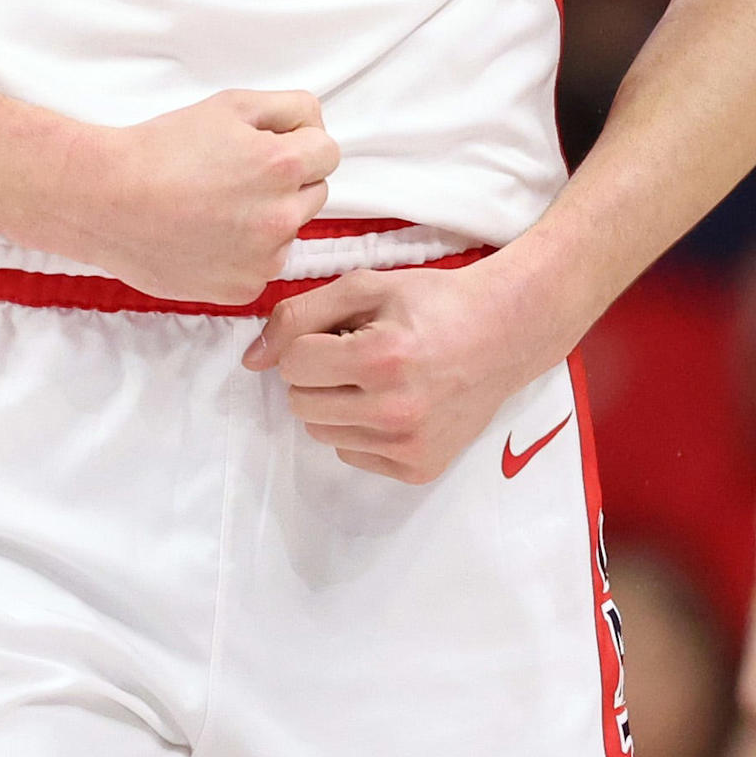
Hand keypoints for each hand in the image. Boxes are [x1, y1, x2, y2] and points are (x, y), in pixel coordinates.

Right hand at [37, 90, 335, 303]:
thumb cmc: (160, 149)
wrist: (104, 201)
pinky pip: (263, 265)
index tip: (267, 146)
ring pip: (289, 230)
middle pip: (314, 192)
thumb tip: (315, 126)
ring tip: (215, 207)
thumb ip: (288, 109)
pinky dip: (244, 252)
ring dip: (267, 217)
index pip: (328, 151)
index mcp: (282, 165)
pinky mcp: (243, 288)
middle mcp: (281, 216)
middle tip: (235, 175)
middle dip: (287, 181)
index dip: (298, 142)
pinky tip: (206, 236)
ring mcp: (264, 258)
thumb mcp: (228, 105)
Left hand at [243, 245, 563, 482]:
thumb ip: (299, 315)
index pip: (293, 365)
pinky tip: (394, 402)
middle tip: (356, 355)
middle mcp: (396, 410)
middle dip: (316, 376)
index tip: (338, 334)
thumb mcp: (365, 287)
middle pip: (301, 404)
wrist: (504, 334)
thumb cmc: (433, 303)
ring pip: (321, 434)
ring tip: (375, 377)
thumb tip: (251, 360)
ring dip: (335, 404)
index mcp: (381, 357)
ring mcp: (409, 446)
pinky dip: (361, 430)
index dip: (307, 344)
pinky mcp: (419, 468)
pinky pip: (352, 455)